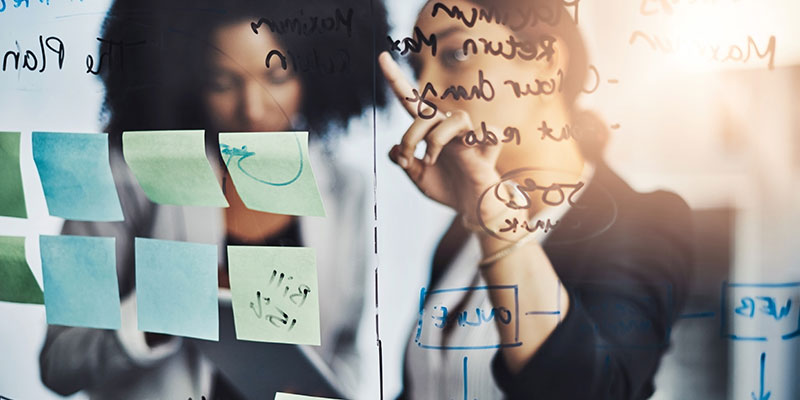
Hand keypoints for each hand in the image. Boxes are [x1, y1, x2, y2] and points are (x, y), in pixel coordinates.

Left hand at [379, 52, 501, 214]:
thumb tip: (392, 149)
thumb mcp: (417, 177)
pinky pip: (489, 133)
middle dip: (410, 135)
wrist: (471, 208)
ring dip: (436, 139)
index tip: (381, 57)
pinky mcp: (488, 149)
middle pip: (427, 112)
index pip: (412, 101)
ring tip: (431, 160)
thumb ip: (404, 161)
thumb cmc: (447, 187)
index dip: (396, 80)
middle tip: (407, 158)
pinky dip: (479, 138)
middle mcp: (449, 128)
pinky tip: (471, 148)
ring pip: (455, 117)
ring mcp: (470, 136)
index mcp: (430, 131)